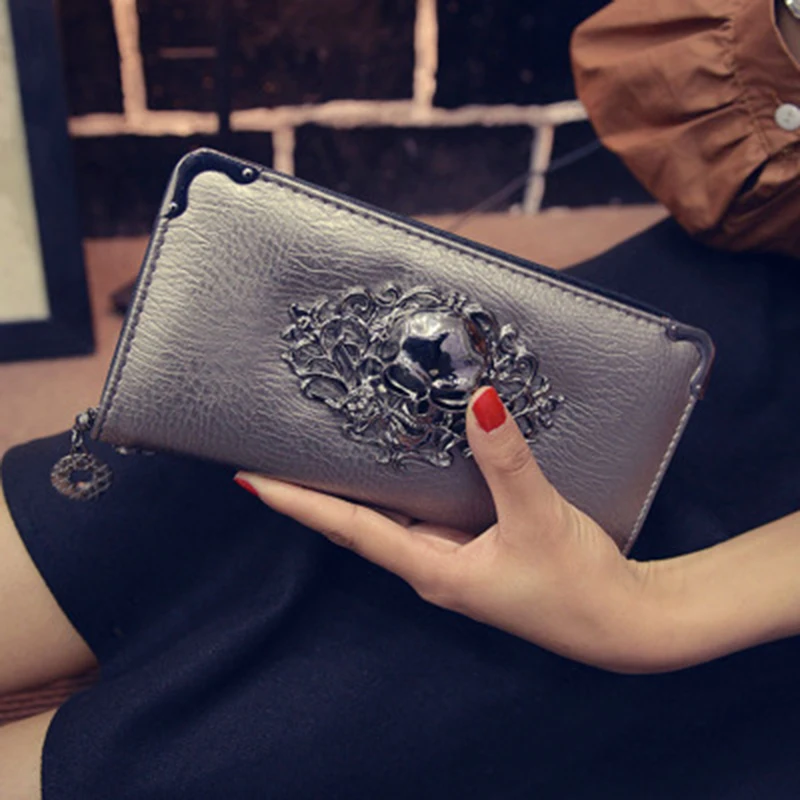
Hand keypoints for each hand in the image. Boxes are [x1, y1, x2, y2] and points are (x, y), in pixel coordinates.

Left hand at [236, 387, 675, 672]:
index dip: (299, 502)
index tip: (253, 479)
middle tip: (282, 448)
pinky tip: (408, 457)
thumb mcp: (538, 517)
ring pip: (393, 515)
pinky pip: (427, 511)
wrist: (619, 622)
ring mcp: (452, 557)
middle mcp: (432, 564)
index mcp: (432, 568)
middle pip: (360, 521)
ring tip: (328, 446)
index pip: (348, 529)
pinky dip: (406, 484)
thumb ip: (506, 460)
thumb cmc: (576, 586)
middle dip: (318, 490)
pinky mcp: (475, 548)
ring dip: (360, 486)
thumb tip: (479, 402)